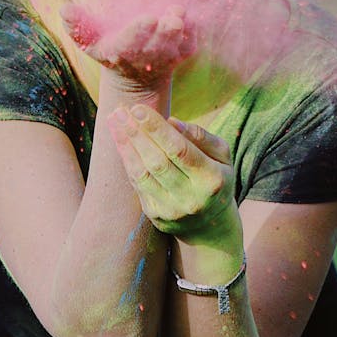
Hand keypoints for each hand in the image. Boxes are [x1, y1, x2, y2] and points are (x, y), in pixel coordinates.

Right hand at [61, 2, 196, 85]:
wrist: (135, 77)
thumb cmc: (108, 49)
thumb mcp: (89, 41)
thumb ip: (76, 25)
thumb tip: (64, 8)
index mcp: (121, 51)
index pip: (130, 43)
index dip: (139, 31)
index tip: (148, 18)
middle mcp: (146, 57)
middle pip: (159, 45)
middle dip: (167, 32)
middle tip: (174, 16)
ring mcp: (166, 57)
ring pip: (177, 46)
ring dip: (182, 31)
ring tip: (181, 13)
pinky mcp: (181, 54)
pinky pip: (191, 45)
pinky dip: (194, 32)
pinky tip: (193, 17)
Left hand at [107, 105, 234, 237]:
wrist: (211, 227)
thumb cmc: (216, 178)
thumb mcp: (222, 156)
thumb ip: (201, 136)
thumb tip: (172, 121)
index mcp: (212, 179)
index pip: (179, 150)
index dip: (156, 129)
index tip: (138, 109)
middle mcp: (191, 197)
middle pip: (157, 161)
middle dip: (136, 133)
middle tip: (120, 111)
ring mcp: (171, 209)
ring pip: (142, 172)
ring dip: (126, 144)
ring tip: (114, 121)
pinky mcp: (155, 215)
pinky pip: (137, 182)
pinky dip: (127, 159)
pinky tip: (119, 140)